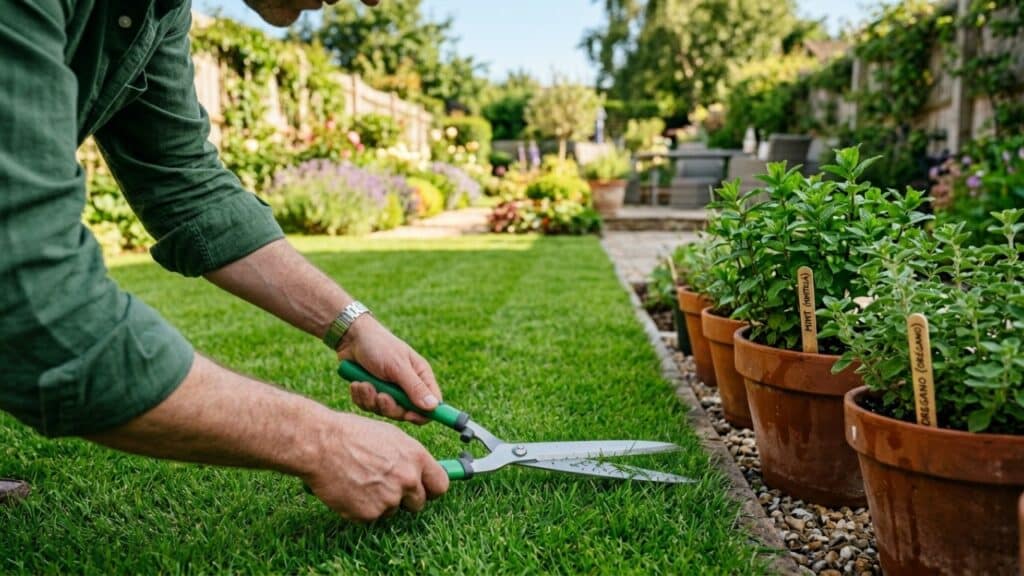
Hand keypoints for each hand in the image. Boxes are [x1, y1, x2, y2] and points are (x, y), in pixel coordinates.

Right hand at [304, 413, 448, 521]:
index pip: (441, 485)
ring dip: (381, 501)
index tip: (425, 490)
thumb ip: (409, 457)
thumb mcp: (391, 437)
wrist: (321, 445)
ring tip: (361, 480)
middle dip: (406, 498)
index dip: (432, 489)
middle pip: (419, 503)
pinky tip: (350, 489)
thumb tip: (420, 471)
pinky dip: (362, 507)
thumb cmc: (352, 434)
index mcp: (416, 458)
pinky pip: (371, 516)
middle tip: (385, 485)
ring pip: (393, 510)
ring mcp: (389, 499)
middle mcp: (407, 480)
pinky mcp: (369, 514)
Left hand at [337, 316, 440, 424]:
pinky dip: (361, 397)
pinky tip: (357, 383)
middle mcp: (407, 386)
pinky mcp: (372, 393)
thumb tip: (433, 407)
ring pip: (385, 411)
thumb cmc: (379, 346)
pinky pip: (368, 407)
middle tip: (381, 396)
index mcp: (420, 377)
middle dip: (390, 407)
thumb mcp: (398, 366)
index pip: (431, 405)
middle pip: (406, 413)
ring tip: (364, 383)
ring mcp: (389, 391)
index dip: (423, 414)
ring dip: (371, 399)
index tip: (409, 416)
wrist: (351, 337)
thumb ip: (415, 388)